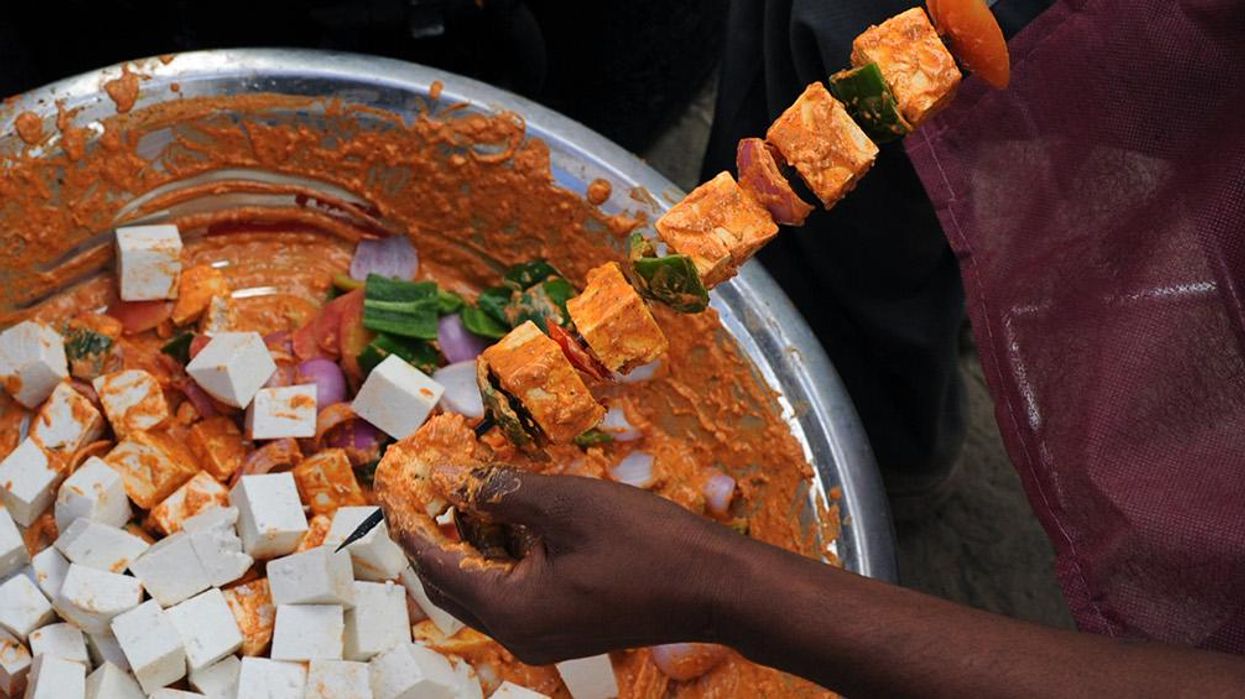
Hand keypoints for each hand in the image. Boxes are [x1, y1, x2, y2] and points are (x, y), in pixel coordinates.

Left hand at [395, 468, 742, 664]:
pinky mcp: (563, 629)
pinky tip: (509, 519)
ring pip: (480, 590)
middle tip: (421, 487)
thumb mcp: (564, 504)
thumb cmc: (643, 542)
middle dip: (430, 536)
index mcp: (509, 611)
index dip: (410, 521)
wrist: (714, 586)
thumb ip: (497, 490)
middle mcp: (517, 636)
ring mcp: (541, 637)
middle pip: (449, 586)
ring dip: (466, 544)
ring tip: (463, 492)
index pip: (434, 566)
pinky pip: (511, 594)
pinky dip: (499, 557)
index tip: (394, 483)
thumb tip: (444, 475)